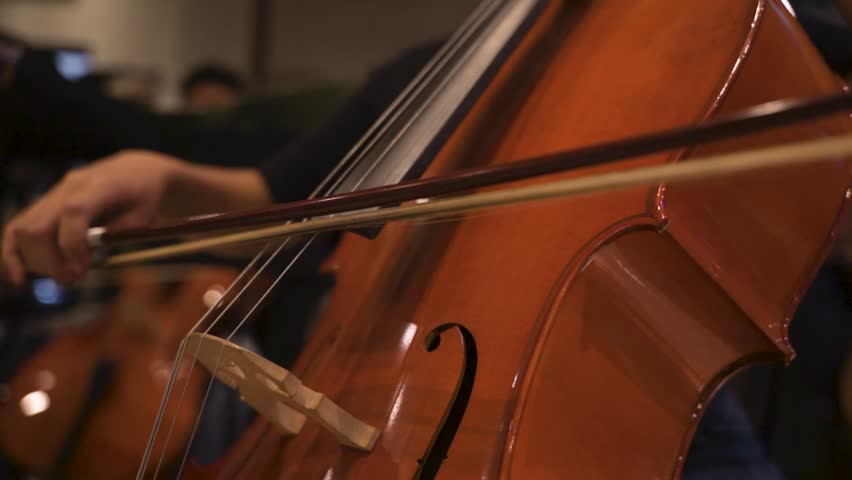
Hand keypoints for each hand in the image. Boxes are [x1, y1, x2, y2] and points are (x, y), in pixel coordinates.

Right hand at [2, 150, 178, 284]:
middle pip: (39, 227)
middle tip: (72, 279)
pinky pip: (18, 227)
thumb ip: (114, 235)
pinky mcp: (47, 203)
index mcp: (100, 185)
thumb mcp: (144, 216)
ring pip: (24, 229)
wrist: (137, 171)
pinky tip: (20, 278)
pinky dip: (14, 253)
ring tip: (63, 276)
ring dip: (37, 261)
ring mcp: (55, 193)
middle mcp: (70, 186)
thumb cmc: (146, 196)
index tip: (83, 271)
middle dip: (51, 262)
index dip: (73, 247)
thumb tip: (80, 259)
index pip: (73, 213)